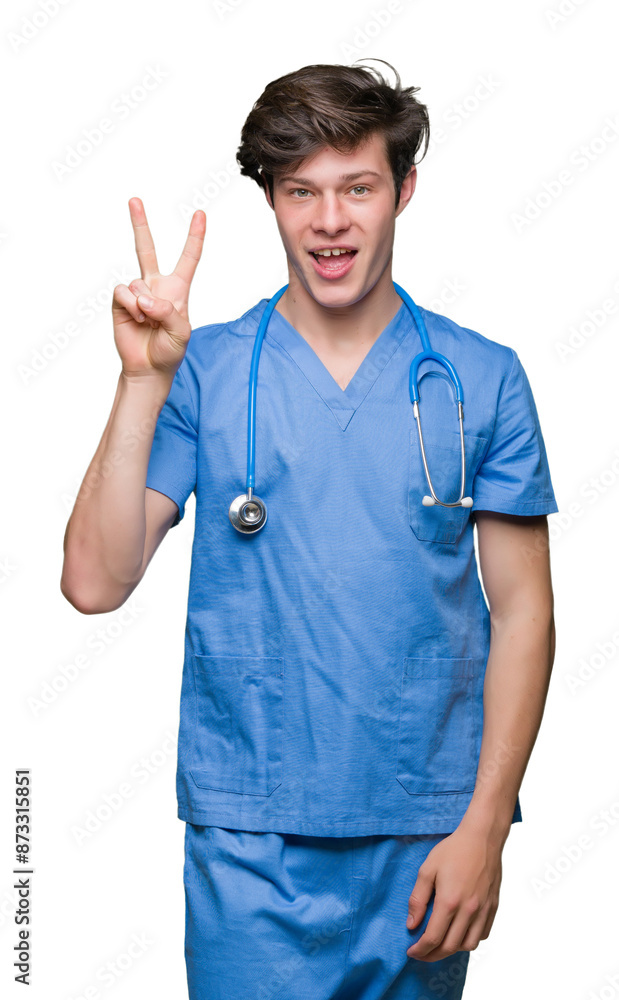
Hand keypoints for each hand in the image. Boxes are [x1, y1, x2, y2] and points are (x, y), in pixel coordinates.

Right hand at [112, 197, 205, 379]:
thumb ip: (167, 311)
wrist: (148, 368)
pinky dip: (131, 306)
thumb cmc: (170, 350)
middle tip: (134, 200)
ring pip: (138, 282)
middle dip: (139, 224)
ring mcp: (137, 292)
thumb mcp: (181, 332)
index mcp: (178, 290)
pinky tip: (137, 319)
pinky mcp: (120, 302)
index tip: (200, 214)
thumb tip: (145, 297)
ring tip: (149, 321)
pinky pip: (123, 292)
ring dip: (144, 304)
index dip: (194, 237)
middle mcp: (156, 286)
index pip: (188, 258)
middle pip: (147, 249)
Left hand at [405, 824, 502, 960]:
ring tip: (440, 943)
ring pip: (469, 945)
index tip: (411, 952)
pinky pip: (482, 934)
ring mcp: (483, 910)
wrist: (482, 838)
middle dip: (432, 955)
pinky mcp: (493, 907)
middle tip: (422, 953)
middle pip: (450, 947)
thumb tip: (412, 924)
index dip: (420, 950)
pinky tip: (459, 932)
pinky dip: (470, 939)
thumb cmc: (453, 850)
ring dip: (452, 949)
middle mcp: (468, 911)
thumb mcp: (427, 869)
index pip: (433, 938)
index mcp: (449, 901)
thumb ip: (418, 899)